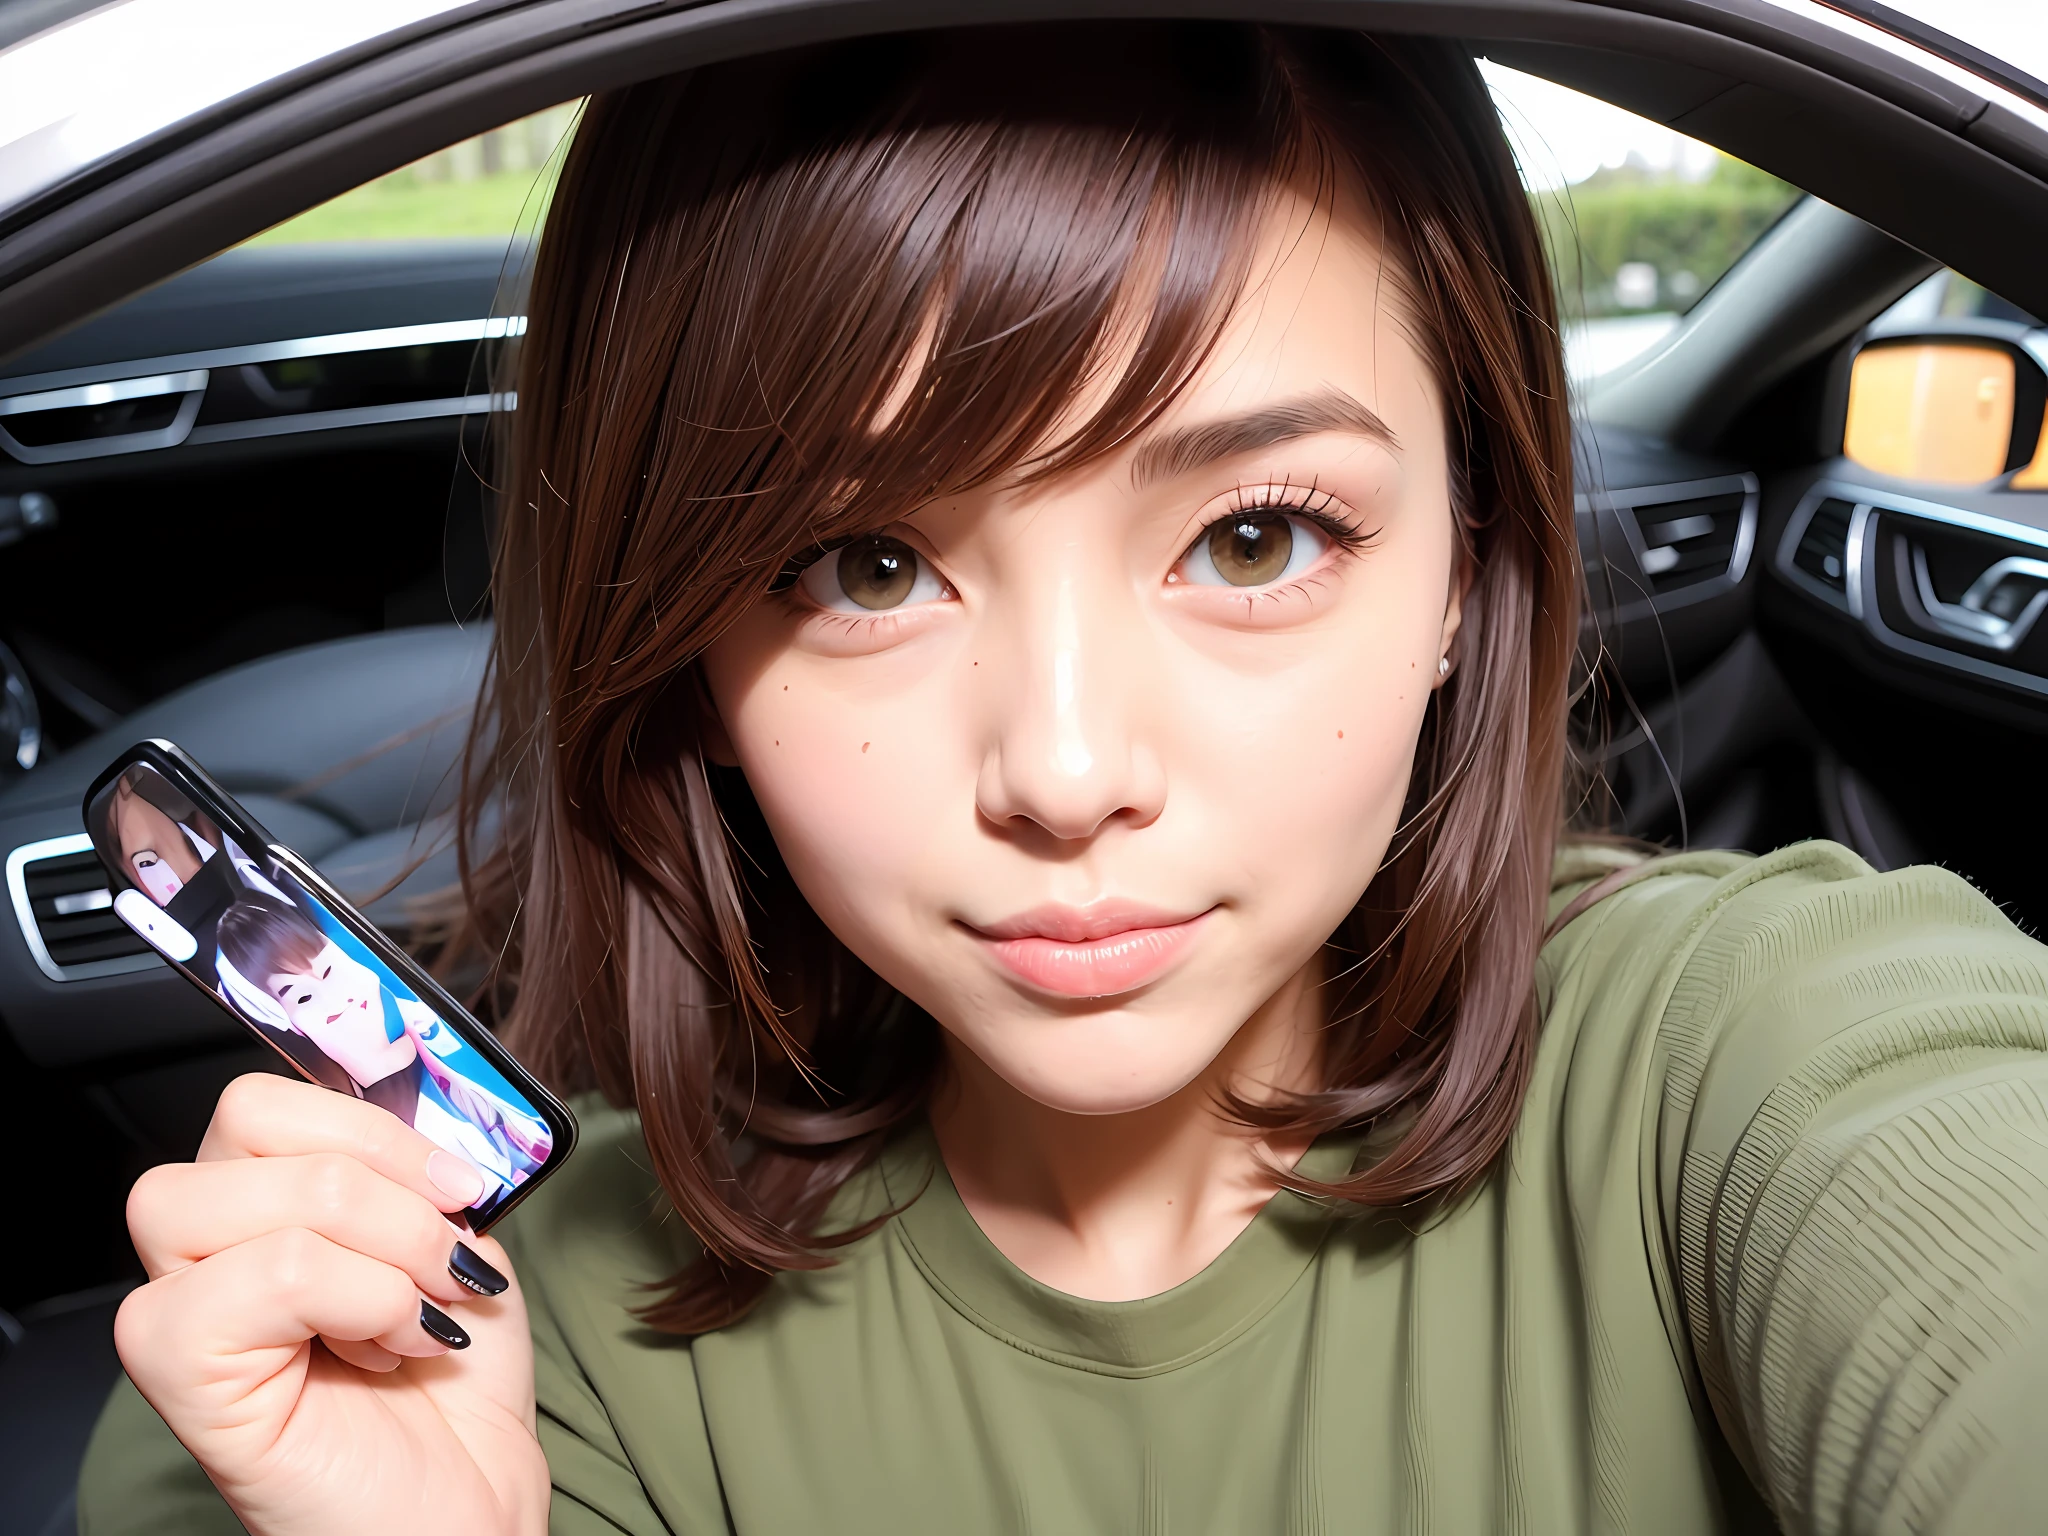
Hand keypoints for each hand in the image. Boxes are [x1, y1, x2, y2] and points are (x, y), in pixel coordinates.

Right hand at [117, 1073, 548, 1535]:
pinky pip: (270, 1274)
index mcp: (258, 1207)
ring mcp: (179, 1313)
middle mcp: (201, 1252)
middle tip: (444, 1252)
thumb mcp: (456, 1242)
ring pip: (262, 1197)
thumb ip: (418, 1168)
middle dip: (381, 1172)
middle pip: (247, 1120)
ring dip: (381, 1242)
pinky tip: (386, 1348)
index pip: (265, 1097)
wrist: (470, 1512)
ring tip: (418, 1309)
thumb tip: (423, 1107)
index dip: (373, 1120)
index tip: (460, 1181)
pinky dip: (359, 1297)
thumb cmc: (458, 1391)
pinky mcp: (181, 1375)